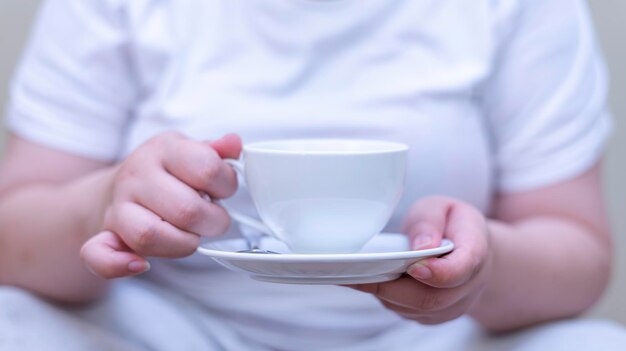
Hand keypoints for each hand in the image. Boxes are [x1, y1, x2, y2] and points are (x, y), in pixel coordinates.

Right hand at [80, 132, 241, 278]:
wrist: (119, 187)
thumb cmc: (166, 173)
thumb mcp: (191, 151)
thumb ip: (216, 151)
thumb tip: (233, 143)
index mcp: (164, 150)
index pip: (207, 168)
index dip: (226, 185)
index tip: (223, 190)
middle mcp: (137, 175)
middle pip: (186, 210)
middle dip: (213, 222)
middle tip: (213, 218)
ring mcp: (118, 205)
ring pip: (151, 234)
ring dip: (183, 243)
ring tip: (191, 235)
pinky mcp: (105, 234)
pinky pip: (101, 255)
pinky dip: (120, 264)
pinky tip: (141, 264)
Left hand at [349, 196, 492, 324]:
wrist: (471, 249)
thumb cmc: (452, 225)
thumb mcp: (441, 207)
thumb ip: (429, 221)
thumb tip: (421, 246)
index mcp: (475, 252)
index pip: (461, 269)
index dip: (437, 273)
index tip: (413, 268)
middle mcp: (468, 286)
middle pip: (431, 299)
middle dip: (394, 287)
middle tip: (362, 272)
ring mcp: (452, 306)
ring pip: (415, 309)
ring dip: (387, 293)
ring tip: (361, 273)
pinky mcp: (435, 316)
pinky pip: (408, 313)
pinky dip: (388, 298)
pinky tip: (374, 280)